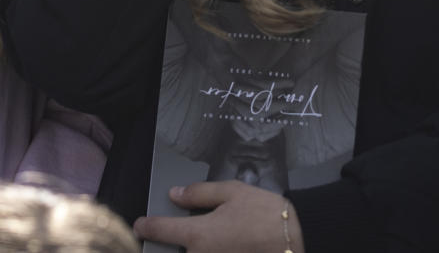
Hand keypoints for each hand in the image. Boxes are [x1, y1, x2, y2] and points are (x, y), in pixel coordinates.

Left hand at [133, 180, 304, 252]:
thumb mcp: (233, 192)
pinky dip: (207, 251)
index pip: (161, 230)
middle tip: (180, 232)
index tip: (140, 225)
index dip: (147, 227)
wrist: (298, 242)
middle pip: (177, 252)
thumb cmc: (266, 215)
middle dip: (175, 244)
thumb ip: (200, 193)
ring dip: (194, 248)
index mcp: (198, 234)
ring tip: (216, 234)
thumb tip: (176, 194)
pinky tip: (224, 243)